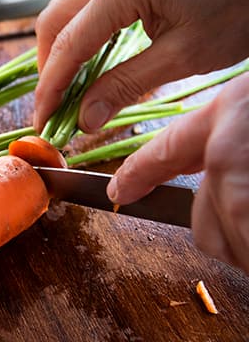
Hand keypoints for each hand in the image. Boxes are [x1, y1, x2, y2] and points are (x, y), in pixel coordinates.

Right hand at [33, 0, 248, 133]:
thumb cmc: (232, 16)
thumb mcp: (180, 59)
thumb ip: (124, 87)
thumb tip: (84, 120)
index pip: (69, 43)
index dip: (52, 87)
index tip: (45, 121)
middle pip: (53, 23)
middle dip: (49, 70)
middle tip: (55, 108)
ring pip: (60, 14)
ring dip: (58, 55)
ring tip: (66, 91)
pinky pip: (79, 8)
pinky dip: (74, 39)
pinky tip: (82, 66)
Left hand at [107, 74, 248, 273]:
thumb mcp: (247, 105)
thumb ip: (223, 142)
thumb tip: (201, 185)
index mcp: (227, 122)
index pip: (166, 152)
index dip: (136, 175)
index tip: (115, 192)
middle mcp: (229, 156)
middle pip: (205, 230)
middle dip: (228, 230)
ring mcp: (248, 191)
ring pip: (235, 246)